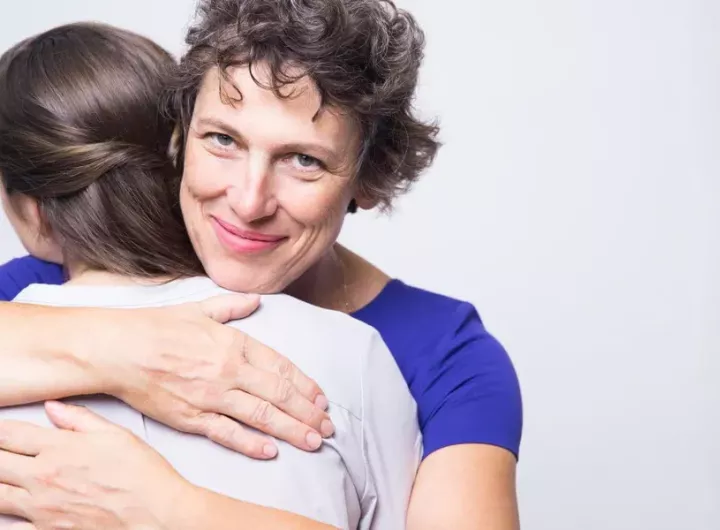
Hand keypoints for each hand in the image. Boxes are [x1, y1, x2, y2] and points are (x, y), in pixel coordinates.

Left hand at [0, 401, 192, 529]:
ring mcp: (41, 508)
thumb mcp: (116, 434)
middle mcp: (43, 478)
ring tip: (2, 475)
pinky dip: (6, 518)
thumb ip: (79, 419)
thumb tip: (53, 407)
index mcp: (59, 449)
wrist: (156, 515)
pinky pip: (11, 527)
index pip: (10, 433)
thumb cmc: (142, 475)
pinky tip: (10, 510)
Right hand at [86, 294, 333, 458]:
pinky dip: (250, 443)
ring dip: (291, 429)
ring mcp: (211, 395)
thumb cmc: (157, 326)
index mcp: (234, 343)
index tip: (321, 398)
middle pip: (279, 393)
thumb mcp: (199, 308)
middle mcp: (229, 370)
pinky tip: (271, 451)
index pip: (281, 366)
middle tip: (327, 426)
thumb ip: (232, 306)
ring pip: (261, 415)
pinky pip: (226, 433)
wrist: (118, 348)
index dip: (304, 384)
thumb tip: (256, 299)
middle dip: (307, 412)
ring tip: (313, 441)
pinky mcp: (190, 417)